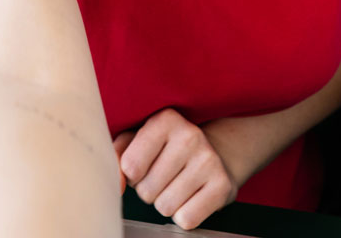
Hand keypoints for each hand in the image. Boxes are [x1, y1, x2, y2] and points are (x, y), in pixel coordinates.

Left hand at [113, 109, 237, 229]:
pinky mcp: (223, 185)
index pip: (130, 166)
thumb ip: (117, 157)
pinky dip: (184, 215)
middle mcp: (190, 136)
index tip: (143, 165)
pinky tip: (191, 197)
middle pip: (146, 190)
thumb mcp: (137, 141)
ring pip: (165, 207)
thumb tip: (117, 185)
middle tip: (163, 176)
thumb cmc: (165, 149)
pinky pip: (186, 219)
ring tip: (176, 185)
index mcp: (165, 120)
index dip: (132, 174)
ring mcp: (209, 161)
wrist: (215, 153)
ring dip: (166, 203)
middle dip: (149, 190)